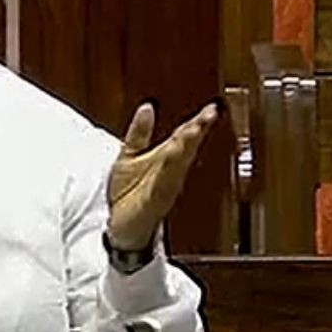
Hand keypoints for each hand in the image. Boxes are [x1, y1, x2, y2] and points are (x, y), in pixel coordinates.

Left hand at [107, 101, 218, 249]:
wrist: (119, 225)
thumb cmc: (128, 192)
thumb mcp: (129, 155)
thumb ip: (139, 132)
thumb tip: (147, 107)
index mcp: (165, 159)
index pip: (184, 136)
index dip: (199, 122)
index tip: (212, 107)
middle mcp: (170, 173)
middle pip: (186, 149)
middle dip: (197, 132)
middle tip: (209, 114)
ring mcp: (164, 189)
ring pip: (177, 166)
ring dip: (185, 149)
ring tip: (193, 131)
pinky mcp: (153, 204)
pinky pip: (161, 188)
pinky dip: (167, 176)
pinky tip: (172, 165)